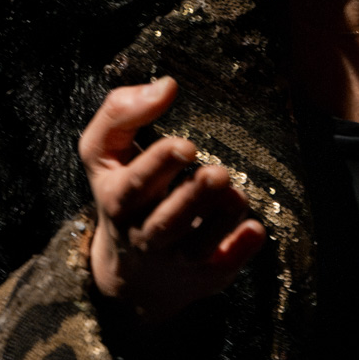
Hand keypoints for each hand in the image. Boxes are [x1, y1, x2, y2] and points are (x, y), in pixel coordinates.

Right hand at [80, 77, 266, 327]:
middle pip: (168, 222)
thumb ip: (122, 112)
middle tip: (219, 173)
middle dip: (194, 197)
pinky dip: (241, 250)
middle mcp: (146, 234)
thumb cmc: (123, 190)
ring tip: (235, 193)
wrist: (129, 273)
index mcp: (119, 200)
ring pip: (199, 245)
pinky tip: (254, 230)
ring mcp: (177, 259)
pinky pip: (225, 267)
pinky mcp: (206, 274)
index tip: (187, 145)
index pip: (134, 185)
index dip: (159, 165)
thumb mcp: (104, 152)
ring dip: (221, 218)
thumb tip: (167, 85)